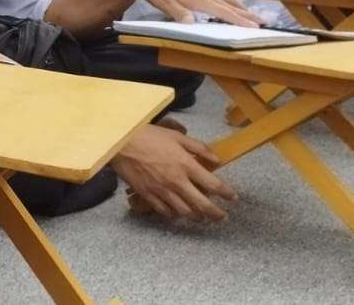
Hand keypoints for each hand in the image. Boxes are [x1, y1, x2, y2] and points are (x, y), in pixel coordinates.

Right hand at [112, 123, 235, 221]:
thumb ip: (198, 148)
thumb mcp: (176, 136)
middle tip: (222, 217)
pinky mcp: (148, 195)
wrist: (119, 143)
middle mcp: (177, 181)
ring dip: (196, 217)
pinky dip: (174, 215)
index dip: (227, 193)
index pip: (213, 185)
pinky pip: (165, 212)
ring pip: (184, 212)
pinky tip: (178, 213)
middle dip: (216, 214)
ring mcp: (162, 191)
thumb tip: (216, 159)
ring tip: (202, 217)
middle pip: (202, 205)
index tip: (233, 198)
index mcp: (186, 165)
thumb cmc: (148, 136)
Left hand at [121, 0, 258, 26]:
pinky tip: (232, 5)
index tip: (253, 27)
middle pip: (229, 4)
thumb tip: (192, 24)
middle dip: (247, 14)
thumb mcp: (161, 2)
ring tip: (254, 15)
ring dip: (241, 7)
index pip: (221, 11)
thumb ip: (177, 12)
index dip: (237, 20)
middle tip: (264, 23)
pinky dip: (230, 2)